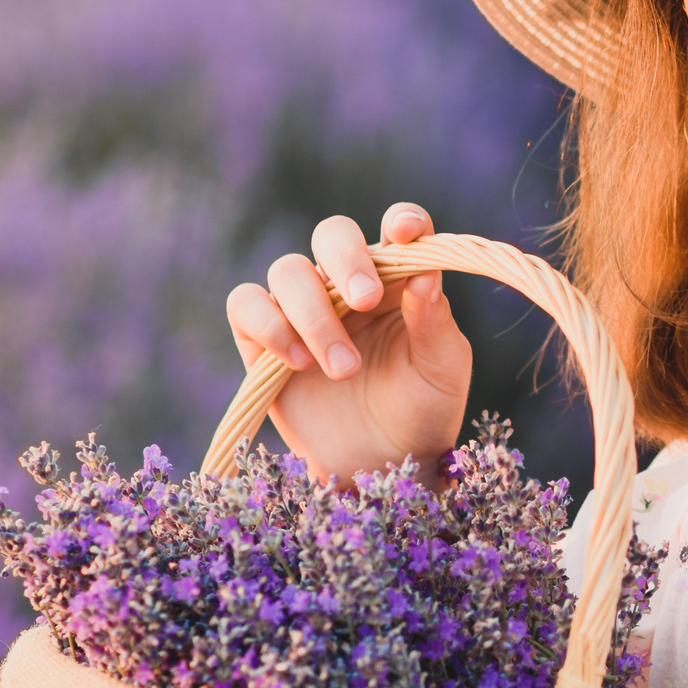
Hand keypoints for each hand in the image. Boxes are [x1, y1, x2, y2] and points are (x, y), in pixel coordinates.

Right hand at [224, 204, 472, 483]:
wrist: (382, 466)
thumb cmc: (423, 408)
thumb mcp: (442, 366)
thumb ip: (434, 318)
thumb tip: (425, 270)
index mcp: (399, 279)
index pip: (398, 229)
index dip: (401, 221)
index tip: (403, 233)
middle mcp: (347, 284)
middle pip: (332, 234)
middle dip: (346, 259)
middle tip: (367, 300)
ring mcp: (303, 308)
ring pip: (288, 271)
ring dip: (315, 315)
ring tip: (345, 369)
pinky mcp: (262, 340)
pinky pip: (246, 304)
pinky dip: (267, 324)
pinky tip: (296, 362)